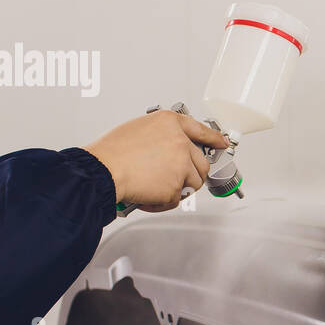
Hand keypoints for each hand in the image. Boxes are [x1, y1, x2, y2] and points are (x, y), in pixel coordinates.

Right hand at [82, 111, 228, 211]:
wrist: (103, 170)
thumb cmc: (112, 151)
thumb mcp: (138, 128)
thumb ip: (160, 136)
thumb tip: (168, 149)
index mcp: (170, 122)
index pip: (200, 129)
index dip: (214, 138)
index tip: (221, 143)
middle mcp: (180, 142)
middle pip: (201, 163)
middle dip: (191, 173)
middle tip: (174, 178)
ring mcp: (181, 165)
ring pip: (193, 183)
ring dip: (178, 188)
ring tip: (155, 186)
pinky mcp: (176, 186)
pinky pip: (177, 199)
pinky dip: (163, 202)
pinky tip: (147, 195)